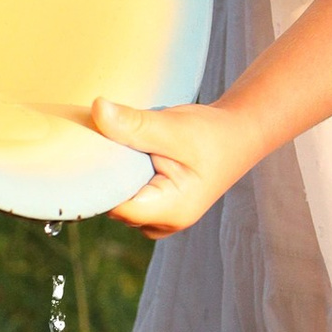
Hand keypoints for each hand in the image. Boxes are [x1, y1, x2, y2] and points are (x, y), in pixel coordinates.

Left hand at [94, 93, 264, 235]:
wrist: (239, 136)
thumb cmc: (211, 133)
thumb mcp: (172, 126)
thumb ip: (134, 123)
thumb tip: (97, 108)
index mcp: (172, 210)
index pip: (115, 205)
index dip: (99, 179)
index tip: (92, 148)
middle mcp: (165, 223)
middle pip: (114, 206)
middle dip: (108, 176)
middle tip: (108, 140)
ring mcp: (161, 220)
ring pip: (119, 203)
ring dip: (117, 177)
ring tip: (127, 148)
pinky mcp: (157, 210)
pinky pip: (128, 199)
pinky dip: (125, 179)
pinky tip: (133, 157)